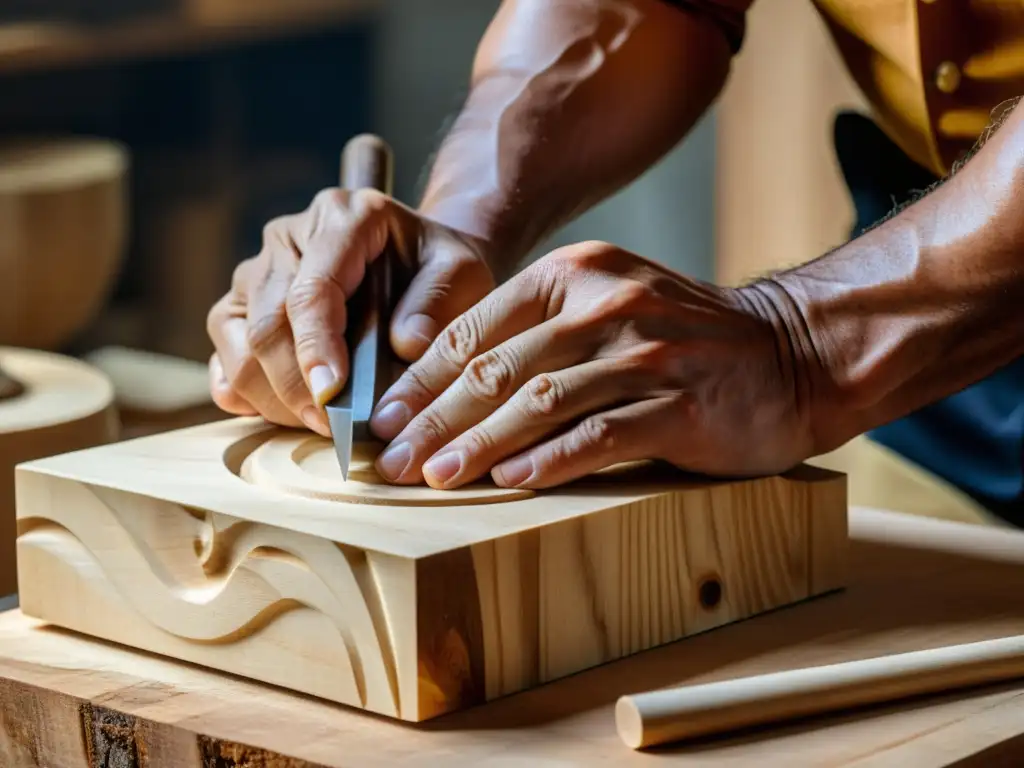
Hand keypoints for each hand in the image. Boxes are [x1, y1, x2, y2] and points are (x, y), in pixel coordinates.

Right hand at [206, 188, 495, 435]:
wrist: (421, 263)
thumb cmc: (440, 269)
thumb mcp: (463, 271)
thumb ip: (439, 300)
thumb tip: (405, 343)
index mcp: (341, 217)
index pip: (312, 289)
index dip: (317, 348)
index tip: (333, 397)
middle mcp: (287, 239)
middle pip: (267, 324)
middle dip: (297, 389)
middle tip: (335, 430)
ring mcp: (256, 274)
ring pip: (237, 346)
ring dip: (275, 399)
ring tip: (322, 426)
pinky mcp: (239, 310)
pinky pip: (224, 362)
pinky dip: (250, 397)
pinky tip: (289, 414)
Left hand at [368, 241, 816, 488]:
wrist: (791, 351)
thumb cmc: (684, 338)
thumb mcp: (609, 306)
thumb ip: (540, 331)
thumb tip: (451, 385)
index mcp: (578, 274)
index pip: (478, 328)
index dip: (422, 379)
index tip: (384, 419)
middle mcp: (607, 304)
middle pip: (499, 368)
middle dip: (434, 418)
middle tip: (392, 460)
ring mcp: (646, 353)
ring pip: (541, 402)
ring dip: (480, 444)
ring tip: (436, 478)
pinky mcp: (680, 404)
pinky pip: (600, 434)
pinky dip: (551, 460)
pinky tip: (511, 483)